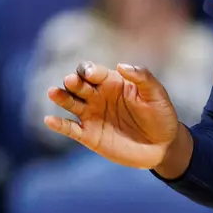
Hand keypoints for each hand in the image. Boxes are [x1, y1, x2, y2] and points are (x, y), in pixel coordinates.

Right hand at [44, 62, 180, 167]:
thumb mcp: (156, 94)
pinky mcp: (89, 135)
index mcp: (112, 82)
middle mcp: (98, 96)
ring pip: (70, 103)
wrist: (163, 146)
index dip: (89, 70)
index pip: (94, 72)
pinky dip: (59, 125)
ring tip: (53, 93)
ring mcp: (92, 115)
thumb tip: (122, 65)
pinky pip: (70, 128)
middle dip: (74, 82)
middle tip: (72, 82)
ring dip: (61, 97)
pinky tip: (49, 120)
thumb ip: (142, 77)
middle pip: (79, 85)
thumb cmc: (161, 115)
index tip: (89, 73)